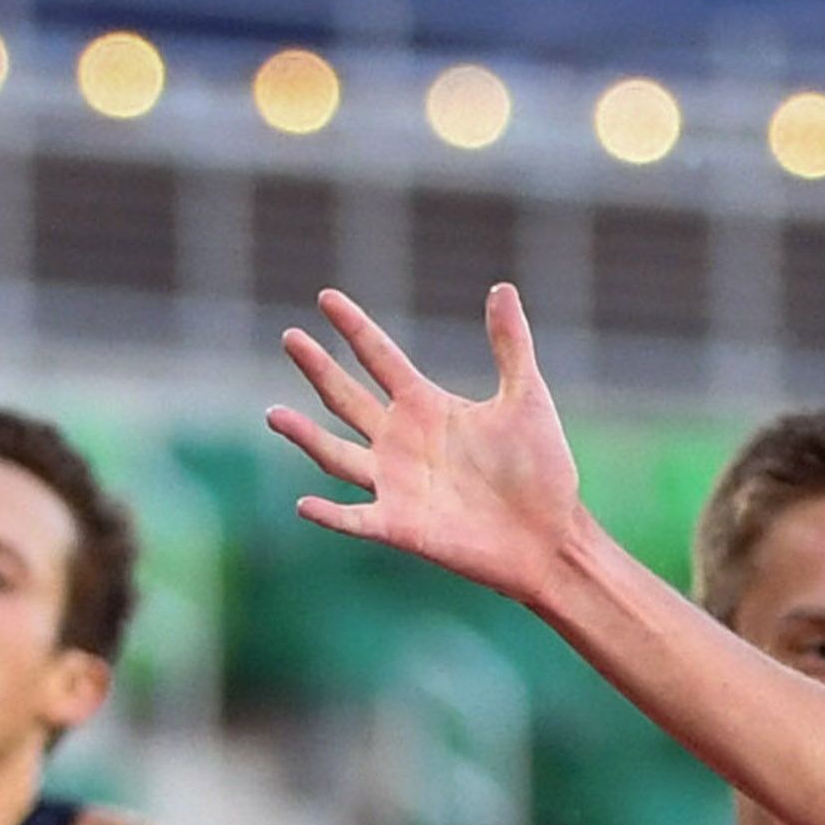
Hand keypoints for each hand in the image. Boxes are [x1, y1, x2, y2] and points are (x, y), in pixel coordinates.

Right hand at [270, 287, 601, 605]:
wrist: (550, 536)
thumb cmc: (541, 471)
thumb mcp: (526, 399)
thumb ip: (511, 346)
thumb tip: (503, 287)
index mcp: (426, 406)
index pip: (379, 357)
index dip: (353, 327)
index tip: (326, 297)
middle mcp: (401, 441)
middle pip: (346, 398)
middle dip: (318, 368)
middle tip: (290, 337)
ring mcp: (396, 484)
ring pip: (335, 455)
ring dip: (305, 436)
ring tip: (274, 413)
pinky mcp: (400, 526)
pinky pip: (355, 519)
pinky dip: (330, 515)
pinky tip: (304, 504)